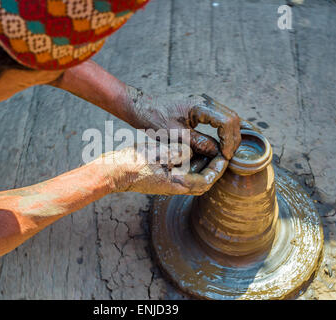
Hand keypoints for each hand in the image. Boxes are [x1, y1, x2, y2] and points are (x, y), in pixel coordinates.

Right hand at [94, 142, 227, 195]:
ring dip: (202, 163)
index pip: (205, 182)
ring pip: (192, 175)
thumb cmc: (131, 164)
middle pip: (201, 181)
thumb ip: (176, 153)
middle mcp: (174, 186)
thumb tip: (190, 150)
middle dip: (212, 168)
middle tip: (220, 152)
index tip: (223, 157)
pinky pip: (181, 170)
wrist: (112, 171)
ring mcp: (167, 182)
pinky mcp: (161, 176)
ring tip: (208, 147)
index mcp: (175, 184)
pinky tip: (189, 147)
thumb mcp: (156, 155)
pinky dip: (189, 161)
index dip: (216, 170)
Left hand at [124, 87, 257, 159]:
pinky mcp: (199, 107)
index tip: (225, 156)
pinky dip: (223, 130)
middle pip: (232, 118)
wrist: (140, 106)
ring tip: (225, 152)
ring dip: (230, 134)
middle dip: (233, 138)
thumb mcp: (174, 134)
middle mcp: (204, 100)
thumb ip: (197, 143)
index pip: (227, 122)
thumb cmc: (153, 118)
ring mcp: (203, 102)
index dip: (229, 140)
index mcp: (199, 106)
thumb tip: (218, 153)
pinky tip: (221, 142)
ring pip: (227, 117)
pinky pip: (219, 117)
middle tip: (228, 156)